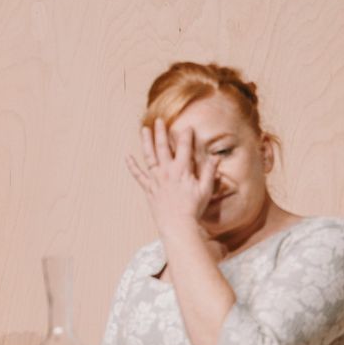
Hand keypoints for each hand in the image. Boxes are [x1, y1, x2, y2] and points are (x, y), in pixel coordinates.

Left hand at [126, 118, 218, 235]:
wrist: (177, 224)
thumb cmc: (193, 208)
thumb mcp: (206, 189)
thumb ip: (210, 172)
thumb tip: (216, 158)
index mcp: (182, 170)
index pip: (184, 147)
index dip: (186, 136)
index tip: (187, 127)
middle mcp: (166, 171)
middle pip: (162, 147)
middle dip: (160, 132)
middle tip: (158, 120)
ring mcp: (155, 179)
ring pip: (149, 156)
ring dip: (146, 142)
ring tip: (143, 129)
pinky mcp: (148, 188)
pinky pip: (138, 175)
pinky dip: (132, 166)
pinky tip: (127, 157)